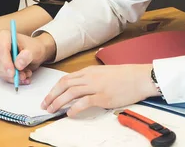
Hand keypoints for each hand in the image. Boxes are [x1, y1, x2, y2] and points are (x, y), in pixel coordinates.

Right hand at [0, 31, 54, 84]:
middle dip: (10, 72)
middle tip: (22, 76)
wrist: (36, 53)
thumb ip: (27, 56)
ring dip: (14, 77)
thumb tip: (18, 64)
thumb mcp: (35, 50)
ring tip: (27, 75)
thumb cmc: (34, 48)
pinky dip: (14, 79)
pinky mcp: (1, 65)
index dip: (6, 61)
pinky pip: (4, 75)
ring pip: (0, 70)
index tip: (12, 72)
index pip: (2, 47)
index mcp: (6, 36)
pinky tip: (24, 78)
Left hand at [41, 64, 158, 116]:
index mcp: (89, 71)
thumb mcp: (104, 72)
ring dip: (59, 102)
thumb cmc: (125, 76)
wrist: (139, 77)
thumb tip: (81, 86)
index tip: (48, 96)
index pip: (66, 78)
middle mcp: (90, 77)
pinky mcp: (103, 97)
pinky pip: (84, 102)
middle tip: (45, 105)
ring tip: (52, 110)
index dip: (54, 88)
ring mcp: (96, 86)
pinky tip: (70, 113)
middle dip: (52, 95)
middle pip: (65, 84)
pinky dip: (75, 108)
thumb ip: (91, 78)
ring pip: (71, 92)